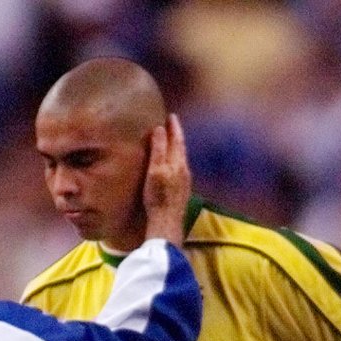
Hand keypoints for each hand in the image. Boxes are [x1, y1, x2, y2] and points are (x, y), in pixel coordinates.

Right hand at [144, 114, 190, 246]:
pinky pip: (180, 172)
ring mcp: (185, 183)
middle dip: (176, 137)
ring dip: (176, 150)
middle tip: (171, 126)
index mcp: (178, 162)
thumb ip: (159, 149)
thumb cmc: (158, 197)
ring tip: (170, 144)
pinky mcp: (182, 193)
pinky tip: (171, 168)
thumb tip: (160, 129)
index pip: (178, 139)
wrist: (167, 223)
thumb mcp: (155, 170)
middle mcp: (184, 170)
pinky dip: (175, 163)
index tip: (171, 116)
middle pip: (181, 149)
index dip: (174, 127)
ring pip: (181, 161)